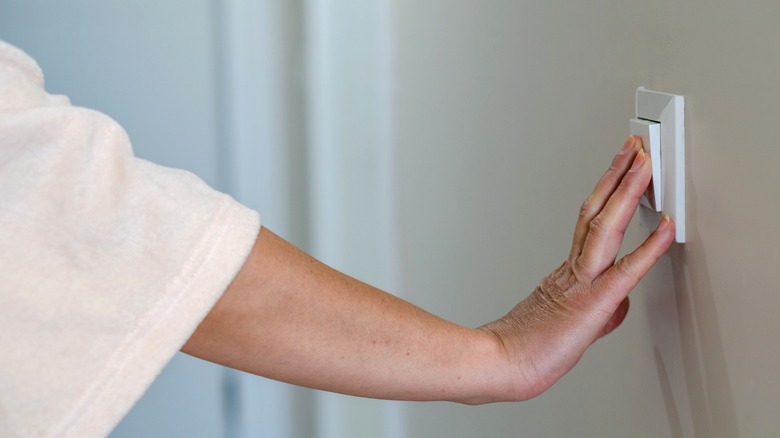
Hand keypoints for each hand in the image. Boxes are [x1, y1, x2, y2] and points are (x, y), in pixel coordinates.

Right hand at [479, 136, 674, 400]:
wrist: (503, 364)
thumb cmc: (526, 351)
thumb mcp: (566, 328)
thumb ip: (596, 312)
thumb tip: (619, 306)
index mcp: (566, 273)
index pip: (590, 223)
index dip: (607, 192)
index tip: (618, 170)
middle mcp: (574, 269)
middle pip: (597, 212)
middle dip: (617, 177)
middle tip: (633, 148)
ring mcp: (582, 282)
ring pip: (606, 227)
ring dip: (627, 192)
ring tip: (643, 164)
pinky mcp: (593, 302)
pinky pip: (626, 270)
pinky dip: (648, 247)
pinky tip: (666, 227)